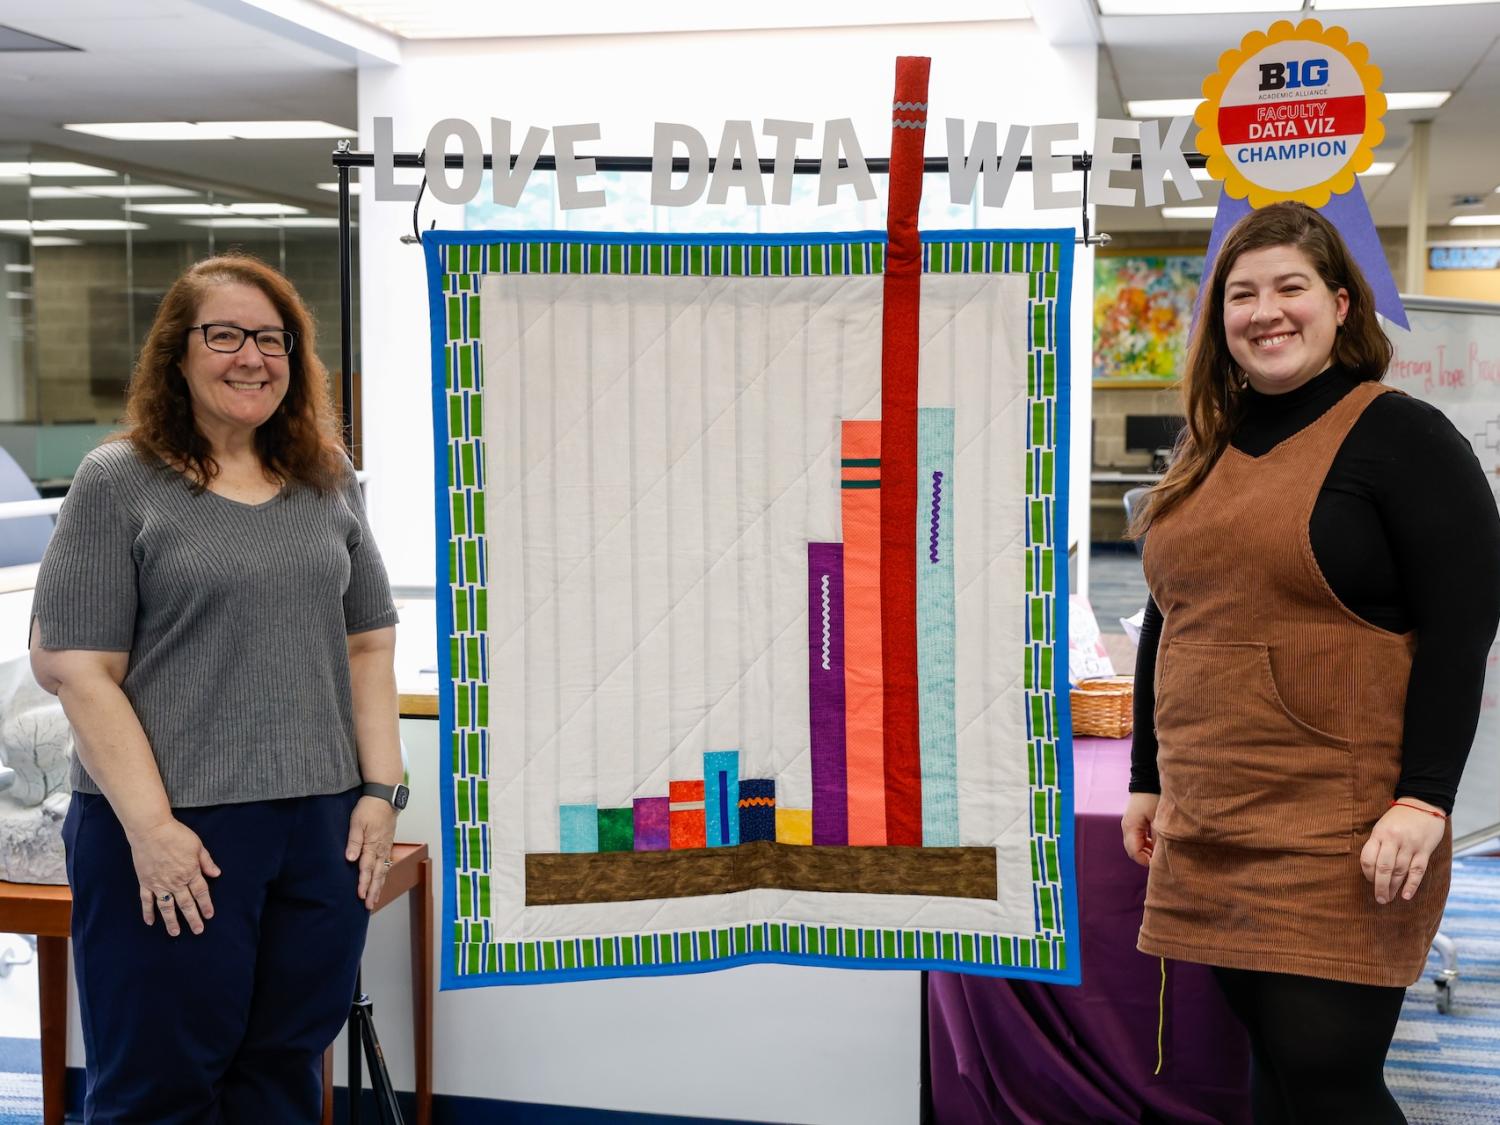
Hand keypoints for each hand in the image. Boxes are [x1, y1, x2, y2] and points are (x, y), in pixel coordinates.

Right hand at [128, 819, 219, 936]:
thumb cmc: (176, 834)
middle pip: (186, 903)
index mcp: (190, 872)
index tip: (209, 916)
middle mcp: (175, 881)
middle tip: (198, 931)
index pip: (201, 893)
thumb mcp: (197, 845)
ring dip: (171, 921)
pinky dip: (148, 912)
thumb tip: (216, 874)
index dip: (206, 905)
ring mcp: (159, 884)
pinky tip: (150, 922)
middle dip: (193, 918)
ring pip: (167, 907)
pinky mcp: (145, 882)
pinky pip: (146, 900)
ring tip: (175, 933)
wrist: (151, 830)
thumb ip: (206, 862)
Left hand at [346, 796, 397, 910]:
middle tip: (369, 905)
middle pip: (377, 874)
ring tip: (375, 899)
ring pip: (383, 871)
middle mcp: (381, 849)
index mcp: (372, 845)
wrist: (385, 797)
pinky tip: (381, 881)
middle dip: (373, 891)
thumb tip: (350, 858)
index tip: (360, 896)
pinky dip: (383, 876)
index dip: (363, 883)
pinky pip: (386, 865)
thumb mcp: (357, 822)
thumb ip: (354, 841)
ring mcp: (386, 848)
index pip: (367, 868)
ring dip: (379, 886)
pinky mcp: (387, 845)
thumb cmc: (369, 808)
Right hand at [1121, 792, 1160, 867]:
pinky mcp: (1134, 822)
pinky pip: (1138, 839)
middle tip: (1162, 861)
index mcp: (1131, 827)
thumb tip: (1162, 856)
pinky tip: (1157, 844)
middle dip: (1146, 858)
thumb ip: (1159, 838)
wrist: (1148, 780)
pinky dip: (1146, 844)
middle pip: (1133, 851)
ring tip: (1161, 853)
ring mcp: (1129, 825)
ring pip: (1135, 846)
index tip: (1160, 864)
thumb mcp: (1159, 819)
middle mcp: (1127, 827)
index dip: (1146, 861)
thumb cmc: (1154, 797)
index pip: (1134, 852)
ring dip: (1147, 851)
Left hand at [1360, 799, 1447, 904]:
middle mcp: (1394, 840)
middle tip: (1379, 899)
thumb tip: (1372, 869)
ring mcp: (1410, 845)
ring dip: (1393, 888)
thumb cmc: (1399, 817)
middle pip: (1384, 868)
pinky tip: (1406, 895)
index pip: (1368, 858)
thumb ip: (1377, 844)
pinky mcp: (1425, 849)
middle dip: (1380, 886)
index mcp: (1379, 834)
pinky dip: (1411, 885)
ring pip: (1400, 871)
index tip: (1369, 881)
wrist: (1423, 803)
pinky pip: (1417, 870)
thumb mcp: (1382, 826)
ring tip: (1389, 898)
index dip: (1367, 874)